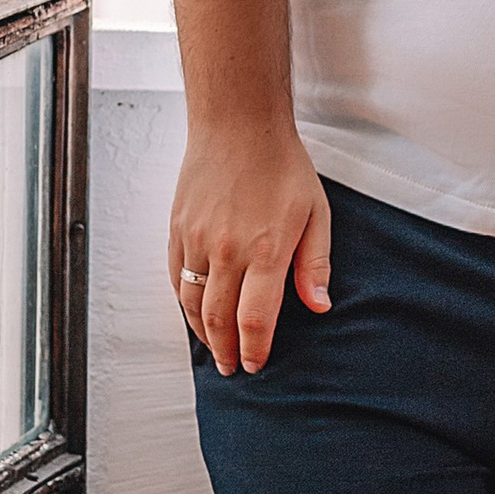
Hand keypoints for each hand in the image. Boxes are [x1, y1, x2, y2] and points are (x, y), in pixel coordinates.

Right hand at [168, 119, 331, 377]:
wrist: (238, 125)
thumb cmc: (282, 165)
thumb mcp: (316, 213)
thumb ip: (315, 264)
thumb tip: (318, 306)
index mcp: (266, 250)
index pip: (255, 319)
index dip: (255, 349)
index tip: (257, 365)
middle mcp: (227, 251)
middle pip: (219, 320)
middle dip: (227, 352)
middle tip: (233, 368)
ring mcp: (197, 241)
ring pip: (192, 304)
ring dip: (202, 334)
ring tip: (215, 350)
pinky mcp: (177, 230)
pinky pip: (176, 279)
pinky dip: (184, 304)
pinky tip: (194, 314)